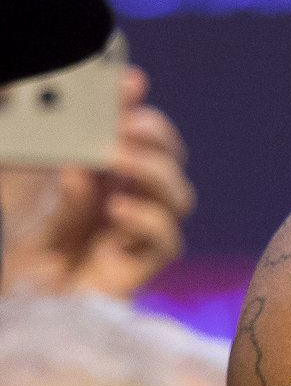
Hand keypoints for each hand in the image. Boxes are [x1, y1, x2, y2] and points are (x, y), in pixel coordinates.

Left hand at [0, 67, 195, 298]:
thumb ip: (49, 164)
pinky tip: (116, 208)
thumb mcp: (22, 194)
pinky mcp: (137, 268)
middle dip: (156, 135)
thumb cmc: (17, 248)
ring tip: (119, 159)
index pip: (136, 134)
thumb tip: (82, 155)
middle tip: (129, 123)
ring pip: (179, 196)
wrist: (13, 302)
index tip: (130, 84)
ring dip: (155, 171)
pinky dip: (147, 218)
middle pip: (170, 160)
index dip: (138, 108)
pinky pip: (167, 240)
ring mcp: (135, 235)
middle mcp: (127, 201)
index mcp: (103, 176)